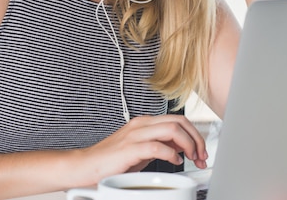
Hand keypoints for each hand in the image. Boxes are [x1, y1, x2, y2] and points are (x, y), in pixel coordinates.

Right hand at [78, 115, 207, 182]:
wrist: (85, 166)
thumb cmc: (111, 160)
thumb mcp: (142, 150)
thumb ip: (161, 145)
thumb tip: (182, 148)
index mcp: (145, 122)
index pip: (178, 120)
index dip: (194, 134)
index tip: (201, 150)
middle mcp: (142, 124)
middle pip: (180, 121)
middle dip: (196, 138)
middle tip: (201, 155)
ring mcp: (136, 134)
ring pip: (173, 129)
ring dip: (188, 144)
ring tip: (192, 158)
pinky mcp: (130, 148)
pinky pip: (158, 146)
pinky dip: (171, 154)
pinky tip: (174, 162)